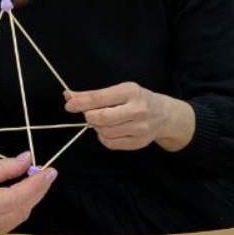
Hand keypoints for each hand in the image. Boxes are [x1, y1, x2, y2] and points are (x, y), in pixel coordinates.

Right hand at [0, 152, 56, 234]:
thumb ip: (2, 168)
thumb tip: (28, 160)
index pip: (17, 197)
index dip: (36, 183)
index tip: (50, 170)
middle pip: (22, 209)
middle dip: (37, 190)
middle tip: (46, 172)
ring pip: (19, 216)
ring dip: (30, 199)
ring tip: (36, 179)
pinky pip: (11, 221)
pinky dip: (19, 206)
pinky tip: (21, 192)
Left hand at [64, 83, 194, 152]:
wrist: (165, 115)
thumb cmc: (137, 99)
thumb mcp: (119, 91)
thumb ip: (94, 95)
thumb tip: (68, 96)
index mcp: (131, 91)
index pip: (100, 98)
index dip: (81, 102)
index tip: (69, 105)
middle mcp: (138, 109)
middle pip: (101, 118)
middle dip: (90, 117)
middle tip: (90, 115)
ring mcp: (140, 128)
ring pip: (105, 132)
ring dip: (97, 128)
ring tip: (103, 122)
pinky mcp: (139, 142)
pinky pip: (111, 143)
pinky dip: (104, 138)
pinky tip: (110, 131)